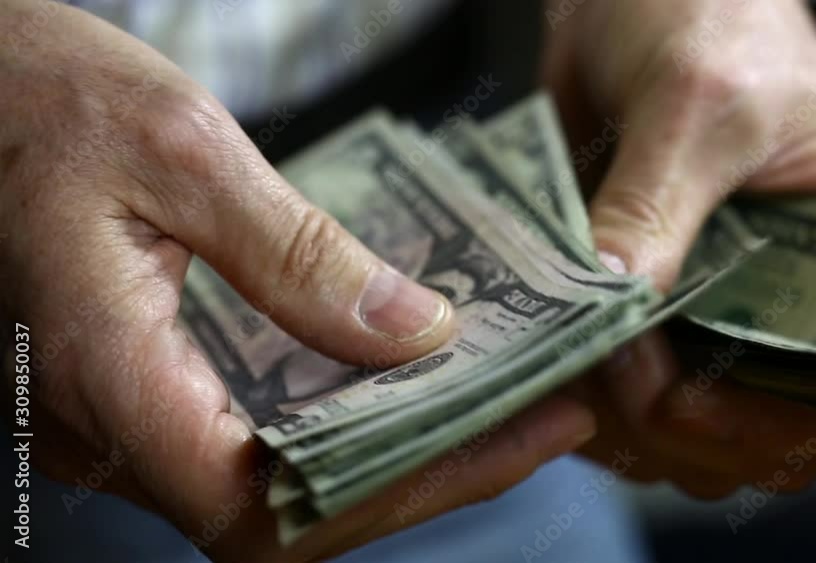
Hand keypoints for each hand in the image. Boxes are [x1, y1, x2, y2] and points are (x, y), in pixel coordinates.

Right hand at [0, 2, 594, 560]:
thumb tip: (416, 334)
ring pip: (270, 487)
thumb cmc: (37, 98)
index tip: (510, 439)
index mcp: (106, 371)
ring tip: (495, 405)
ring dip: (387, 456)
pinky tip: (400, 384)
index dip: (395, 492)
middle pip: (286, 512)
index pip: (265, 509)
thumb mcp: (182, 150)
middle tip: (539, 420)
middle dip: (423, 476)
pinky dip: (336, 426)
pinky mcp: (126, 393)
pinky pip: (243, 443)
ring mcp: (109, 419)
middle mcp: (99, 425)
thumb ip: (297, 257)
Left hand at [543, 0, 815, 492]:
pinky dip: (595, 402)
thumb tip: (615, 303)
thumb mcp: (695, 99)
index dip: (798, 421)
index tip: (706, 405)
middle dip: (698, 429)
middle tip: (631, 390)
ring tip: (582, 383)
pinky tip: (557, 378)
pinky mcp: (654, 305)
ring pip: (695, 425)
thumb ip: (655, 205)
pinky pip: (631, 391)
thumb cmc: (707, 14)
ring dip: (635, 428)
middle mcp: (797, 292)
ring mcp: (720, 307)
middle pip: (771, 426)